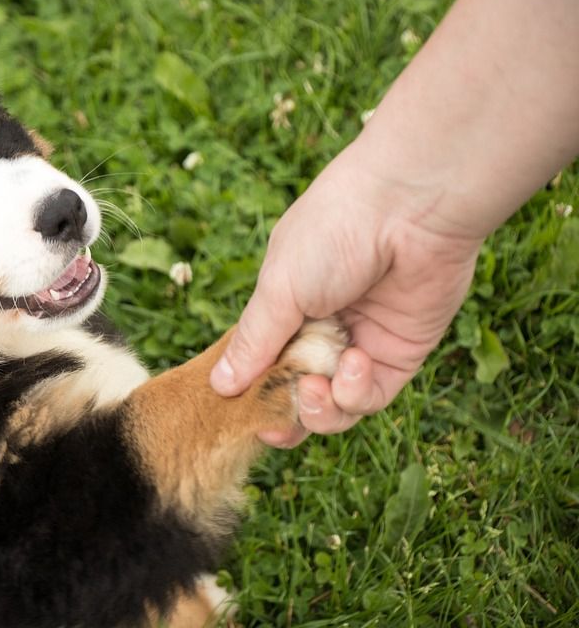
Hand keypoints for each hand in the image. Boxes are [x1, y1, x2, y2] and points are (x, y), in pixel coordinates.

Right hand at [209, 145, 482, 447]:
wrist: (409, 206)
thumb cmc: (333, 231)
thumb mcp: (279, 288)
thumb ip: (253, 341)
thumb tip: (218, 386)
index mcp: (284, 308)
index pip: (260, 365)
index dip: (249, 393)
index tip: (236, 412)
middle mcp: (319, 331)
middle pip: (294, 394)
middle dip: (283, 414)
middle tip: (273, 423)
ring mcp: (359, 345)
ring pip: (334, 407)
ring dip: (319, 409)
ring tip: (314, 388)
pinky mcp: (399, 355)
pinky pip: (370, 397)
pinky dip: (356, 392)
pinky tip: (354, 363)